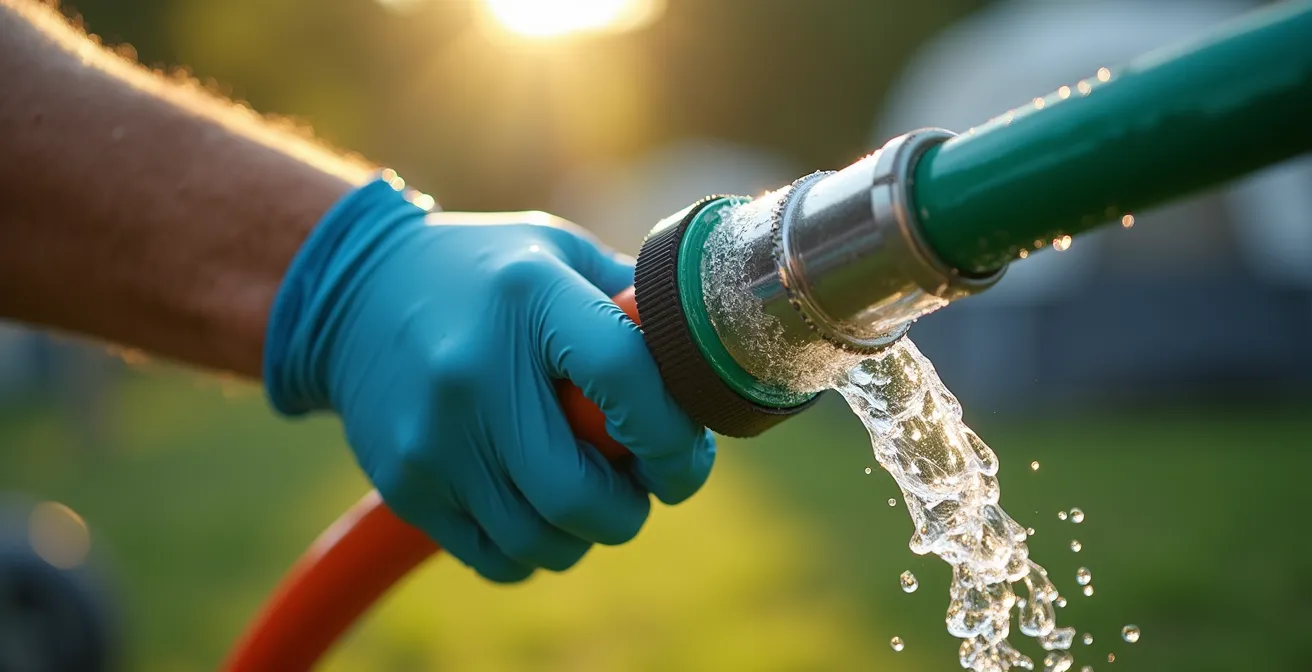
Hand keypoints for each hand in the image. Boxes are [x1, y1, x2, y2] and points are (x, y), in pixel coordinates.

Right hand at [264, 179, 714, 581]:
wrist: (353, 293)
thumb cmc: (484, 273)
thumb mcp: (559, 255)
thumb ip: (630, 302)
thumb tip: (707, 355)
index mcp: (531, 298)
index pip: (626, 382)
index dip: (673, 436)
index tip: (683, 452)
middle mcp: (475, 370)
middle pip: (582, 493)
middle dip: (634, 507)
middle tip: (641, 486)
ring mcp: (431, 435)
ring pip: (542, 540)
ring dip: (586, 534)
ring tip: (587, 494)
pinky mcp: (405, 482)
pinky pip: (496, 558)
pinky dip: (534, 550)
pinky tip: (537, 508)